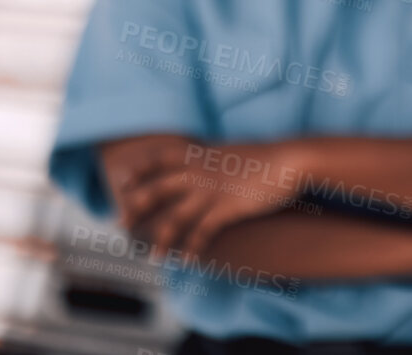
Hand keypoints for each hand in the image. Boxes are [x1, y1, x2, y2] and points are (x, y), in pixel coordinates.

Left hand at [119, 140, 295, 256]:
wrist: (291, 160)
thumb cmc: (266, 156)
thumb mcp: (233, 150)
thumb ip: (212, 156)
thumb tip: (203, 159)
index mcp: (200, 154)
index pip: (159, 159)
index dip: (139, 170)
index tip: (123, 181)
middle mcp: (199, 171)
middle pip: (156, 190)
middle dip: (136, 208)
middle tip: (120, 223)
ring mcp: (211, 190)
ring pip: (174, 218)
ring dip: (161, 240)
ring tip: (153, 258)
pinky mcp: (226, 207)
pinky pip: (201, 232)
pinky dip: (192, 248)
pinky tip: (188, 261)